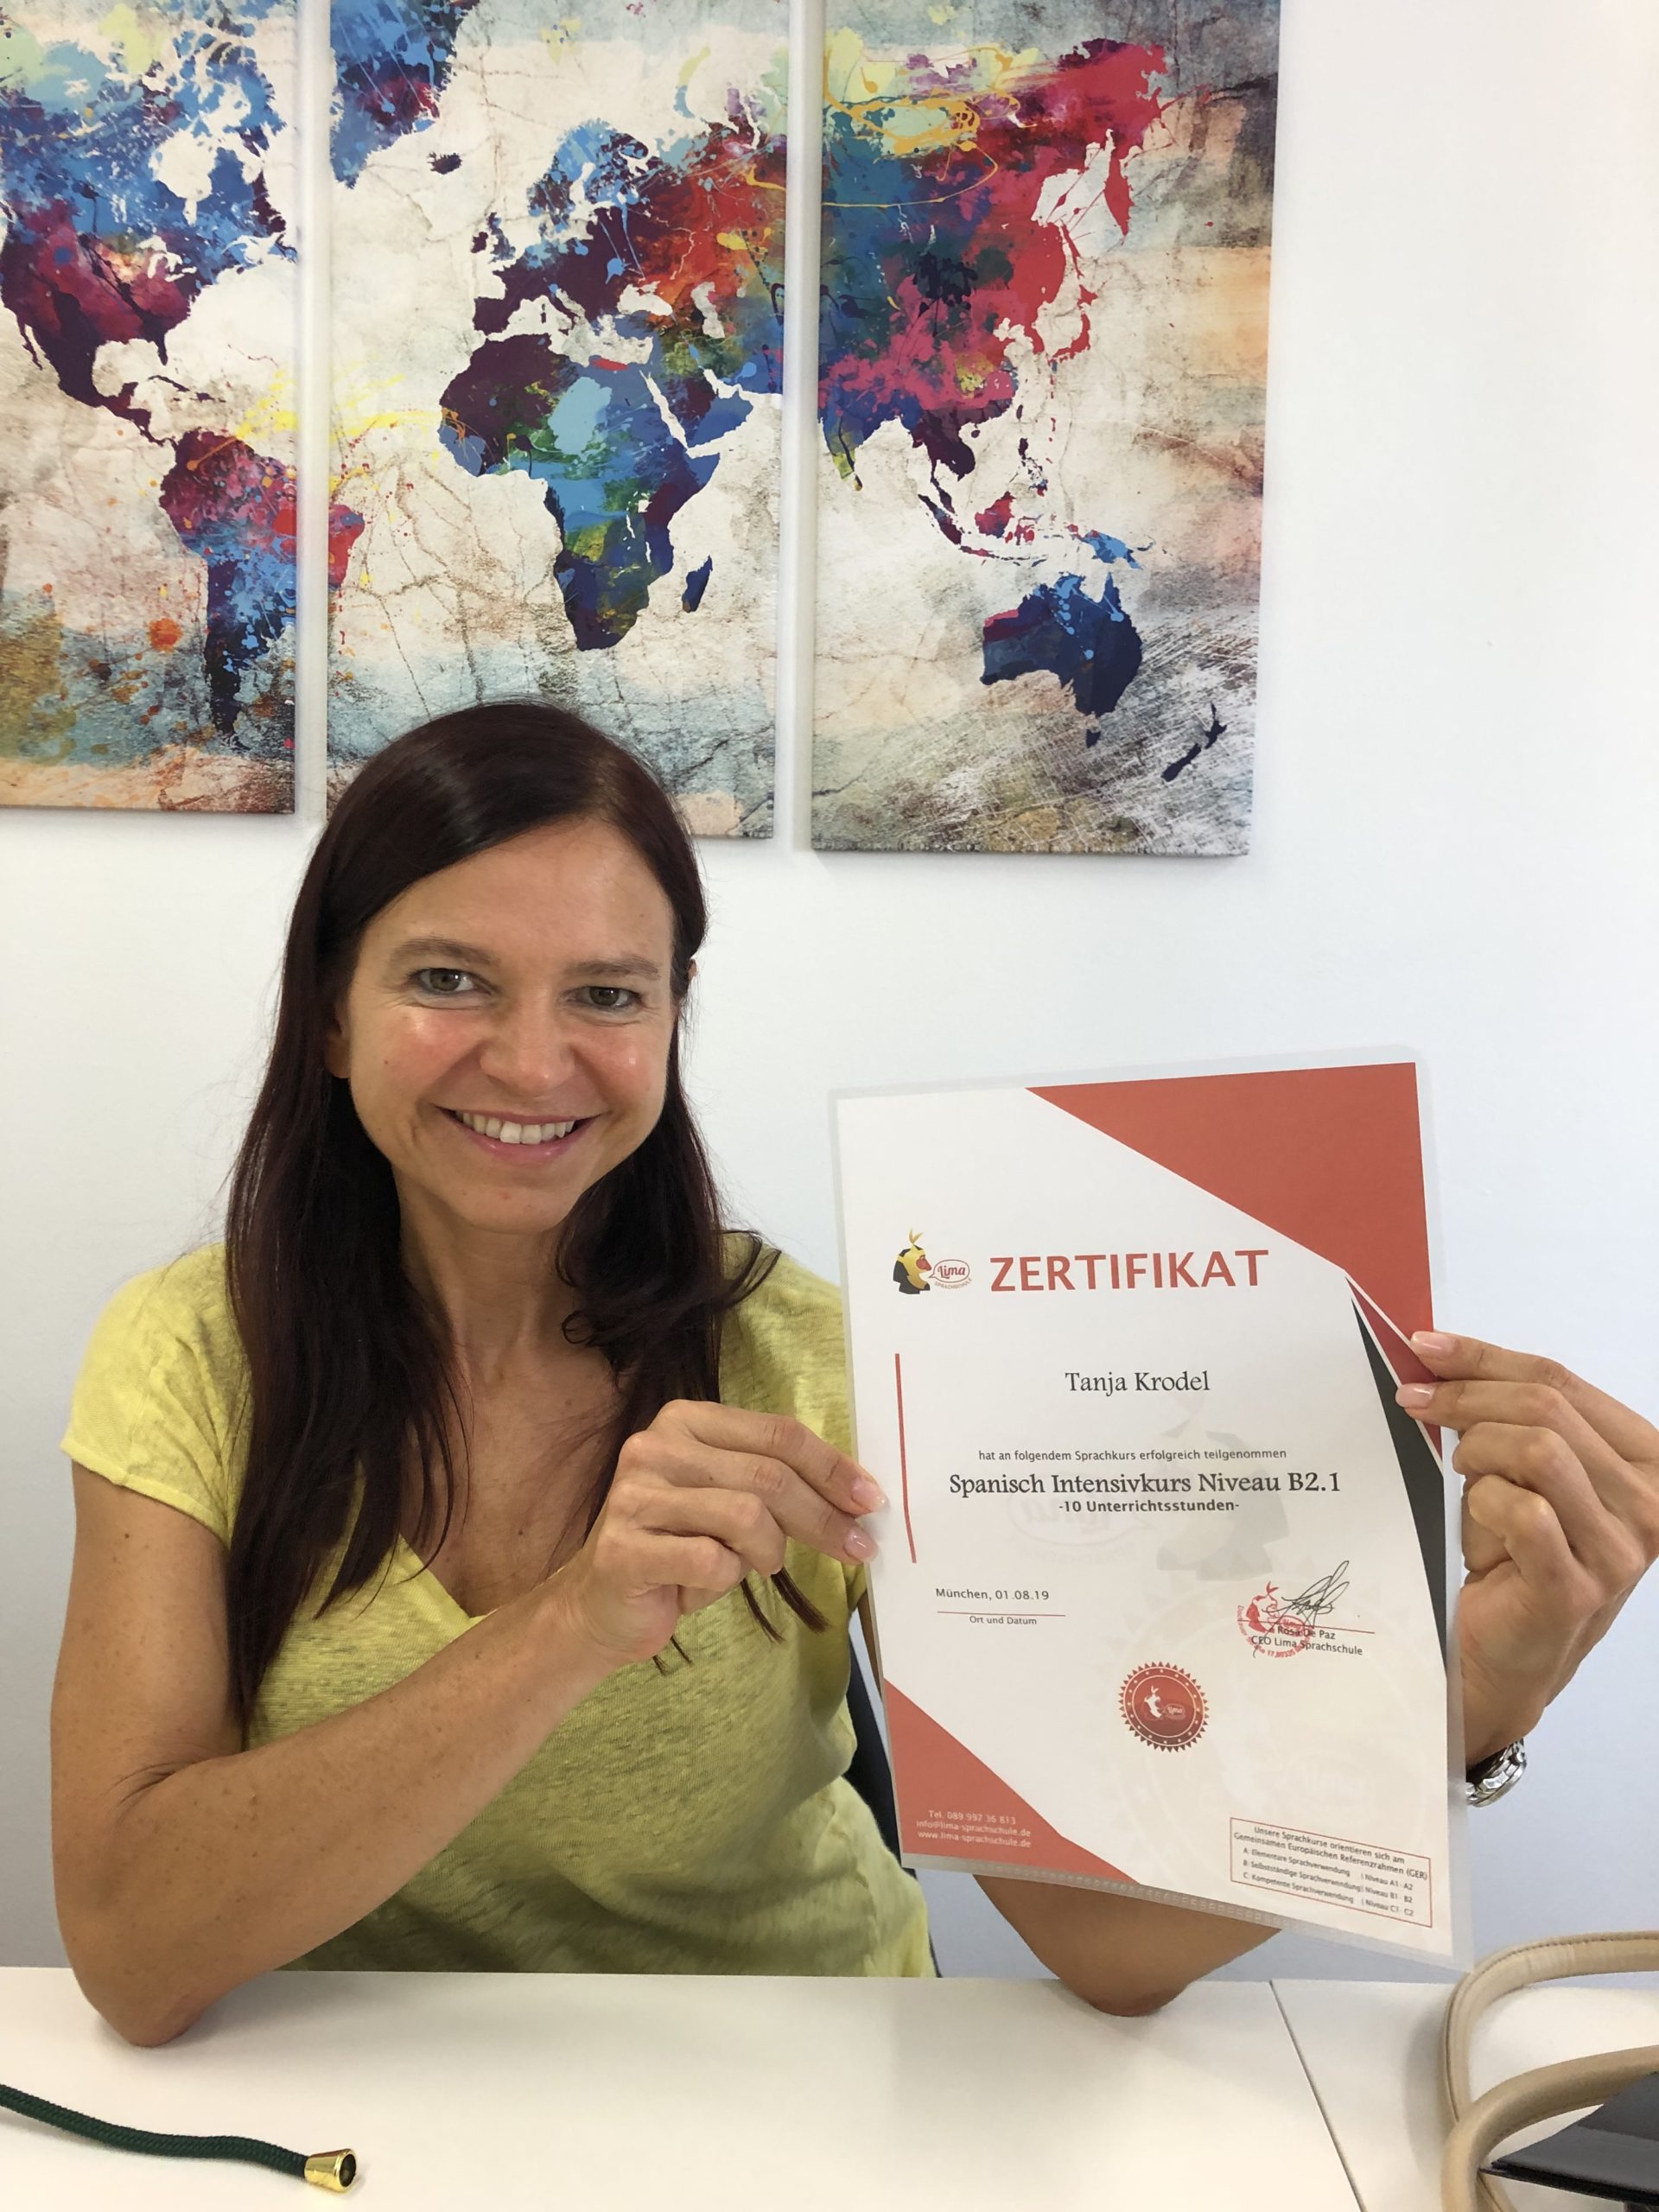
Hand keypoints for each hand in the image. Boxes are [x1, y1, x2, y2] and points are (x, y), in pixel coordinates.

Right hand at [551, 1401, 883, 1667]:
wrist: (601, 1604)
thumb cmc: (679, 1548)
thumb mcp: (730, 1502)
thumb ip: (777, 1483)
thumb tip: (858, 1494)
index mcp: (685, 1421)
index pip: (777, 1434)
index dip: (831, 1466)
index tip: (870, 1499)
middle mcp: (654, 1447)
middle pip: (768, 1476)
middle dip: (822, 1517)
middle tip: (857, 1548)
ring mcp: (633, 1496)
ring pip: (746, 1518)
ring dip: (767, 1553)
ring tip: (752, 1566)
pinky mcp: (622, 1549)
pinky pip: (710, 1562)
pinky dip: (723, 1581)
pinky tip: (702, 1586)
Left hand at [1397, 1336, 1658, 1761]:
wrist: (1501, 1652)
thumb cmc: (1511, 1555)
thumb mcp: (1520, 1469)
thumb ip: (1503, 1413)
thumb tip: (1436, 1352)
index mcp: (1644, 1460)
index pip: (1563, 1381)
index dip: (1487, 1357)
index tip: (1428, 1347)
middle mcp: (1649, 1504)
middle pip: (1549, 1408)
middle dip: (1468, 1396)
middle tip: (1416, 1402)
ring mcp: (1619, 1551)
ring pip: (1542, 1451)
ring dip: (1479, 1452)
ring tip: (1461, 1475)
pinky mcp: (1578, 1589)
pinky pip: (1525, 1512)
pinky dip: (1484, 1504)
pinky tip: (1476, 1522)